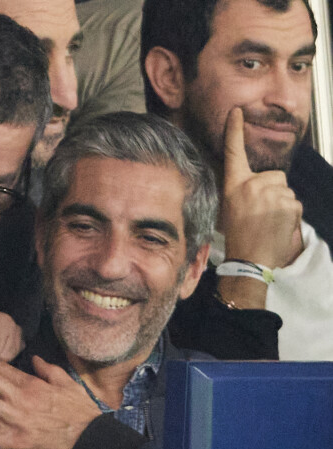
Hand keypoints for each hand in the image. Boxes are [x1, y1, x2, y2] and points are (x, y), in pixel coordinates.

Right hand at [221, 107, 302, 268]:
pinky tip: (278, 226)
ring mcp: (271, 194)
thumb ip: (242, 192)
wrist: (249, 260)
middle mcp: (252, 185)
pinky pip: (294, 203)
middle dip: (273, 190)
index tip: (237, 112)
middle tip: (262, 212)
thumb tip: (254, 187)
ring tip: (269, 222)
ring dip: (282, 204)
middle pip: (273, 176)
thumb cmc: (237, 238)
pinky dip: (290, 214)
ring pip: (285, 190)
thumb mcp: (229, 211)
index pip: (234, 154)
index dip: (235, 132)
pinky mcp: (288, 203)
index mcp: (234, 186)